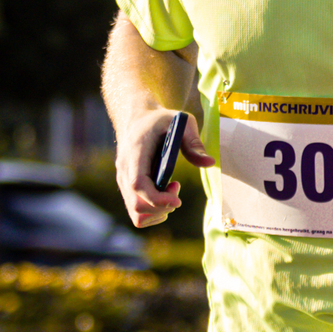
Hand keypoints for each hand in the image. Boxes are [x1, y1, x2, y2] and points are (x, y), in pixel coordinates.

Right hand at [116, 108, 213, 228]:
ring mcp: (122, 180)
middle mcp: (124, 169)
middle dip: (163, 206)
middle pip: (137, 205)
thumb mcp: (181, 122)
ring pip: (136, 213)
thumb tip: (210, 163)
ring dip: (159, 211)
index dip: (157, 198)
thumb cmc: (161, 119)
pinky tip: (164, 194)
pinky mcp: (126, 188)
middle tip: (177, 190)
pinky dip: (153, 212)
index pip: (138, 184)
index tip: (178, 199)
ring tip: (171, 192)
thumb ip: (194, 142)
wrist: (137, 118)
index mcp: (135, 151)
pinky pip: (136, 212)